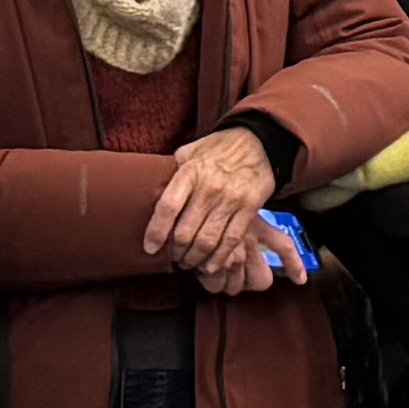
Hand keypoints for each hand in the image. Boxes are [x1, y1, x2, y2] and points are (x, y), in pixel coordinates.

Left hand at [140, 128, 286, 289]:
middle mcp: (210, 187)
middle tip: (174, 258)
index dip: (156, 232)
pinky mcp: (250, 208)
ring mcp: (231, 199)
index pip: (167, 207)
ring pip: (207, 241)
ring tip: (190, 262)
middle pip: (186, 232)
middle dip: (177, 252)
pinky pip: (231, 241)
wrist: (258, 142)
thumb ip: (172, 172)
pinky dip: (218, 259)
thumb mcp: (190, 152)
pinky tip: (211, 265)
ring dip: (195, 259)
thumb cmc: (218, 149)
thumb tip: (150, 192)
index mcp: (190, 171)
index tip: (150, 248)